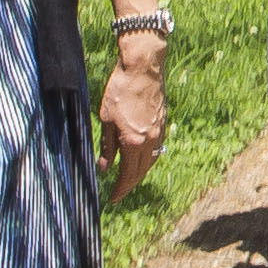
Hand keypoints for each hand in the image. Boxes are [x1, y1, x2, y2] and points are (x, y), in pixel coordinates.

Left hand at [96, 44, 169, 205]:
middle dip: (129, 185)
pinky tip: (139, 157)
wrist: (143, 68)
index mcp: (132, 142)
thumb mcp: (106, 120)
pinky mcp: (163, 123)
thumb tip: (104, 169)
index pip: (127, 175)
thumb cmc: (120, 90)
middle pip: (140, 172)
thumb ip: (106, 147)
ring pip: (150, 161)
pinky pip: (156, 149)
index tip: (113, 199)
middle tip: (119, 193)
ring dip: (139, 173)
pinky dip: (147, 159)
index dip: (120, 190)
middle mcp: (149, 141)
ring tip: (128, 178)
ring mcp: (159, 132)